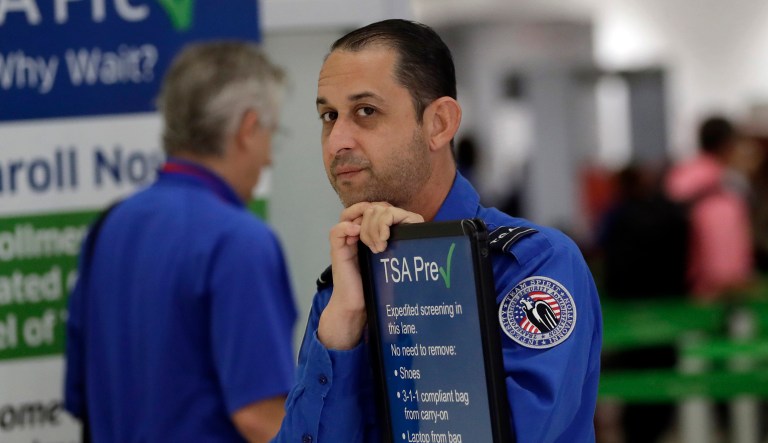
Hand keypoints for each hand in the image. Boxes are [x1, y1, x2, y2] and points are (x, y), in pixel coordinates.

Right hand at [317, 203, 423, 349]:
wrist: (357, 305)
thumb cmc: (378, 285)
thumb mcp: (394, 261)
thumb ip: (402, 244)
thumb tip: (421, 230)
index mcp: (373, 232)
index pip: (380, 208)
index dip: (387, 215)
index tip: (393, 234)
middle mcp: (358, 232)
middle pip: (368, 208)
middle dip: (379, 221)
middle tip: (384, 244)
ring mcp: (347, 239)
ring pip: (352, 213)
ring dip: (368, 226)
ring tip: (376, 244)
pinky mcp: (337, 249)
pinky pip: (337, 230)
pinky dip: (347, 228)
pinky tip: (356, 235)